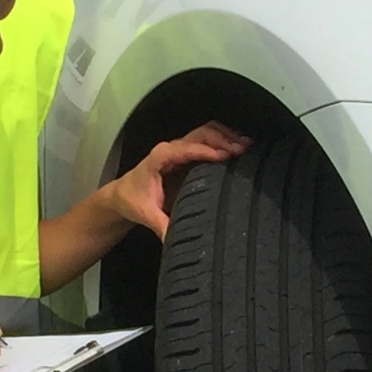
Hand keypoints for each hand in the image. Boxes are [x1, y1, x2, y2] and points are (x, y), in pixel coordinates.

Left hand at [110, 122, 251, 238]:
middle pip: (200, 135)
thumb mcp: (146, 214)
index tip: (226, 156)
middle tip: (244, 150)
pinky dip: (224, 138)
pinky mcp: (187, 153)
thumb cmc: (133, 200)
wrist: (124, 194)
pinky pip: (207, 139)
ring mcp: (180, 148)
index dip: (207, 151)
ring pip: (206, 132)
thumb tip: (174, 239)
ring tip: (248, 145)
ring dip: (226, 136)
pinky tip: (239, 146)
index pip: (186, 149)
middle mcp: (171, 148)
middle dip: (223, 140)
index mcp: (160, 158)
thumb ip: (162, 225)